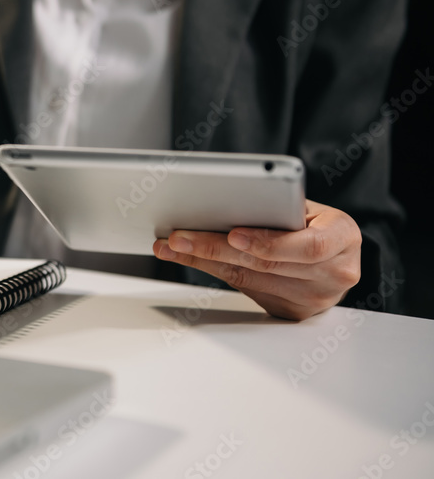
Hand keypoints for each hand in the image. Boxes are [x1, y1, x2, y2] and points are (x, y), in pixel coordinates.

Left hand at [152, 200, 361, 320]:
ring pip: (250, 279)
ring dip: (204, 260)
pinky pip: (247, 290)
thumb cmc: (317, 222)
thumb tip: (221, 203)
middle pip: (267, 265)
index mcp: (344, 237)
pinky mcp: (293, 312)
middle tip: (180, 237)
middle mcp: (335, 273)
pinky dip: (214, 271)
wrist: (336, 255)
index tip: (233, 235)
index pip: (308, 246)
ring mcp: (316, 299)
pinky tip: (190, 258)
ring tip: (173, 245)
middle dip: (216, 248)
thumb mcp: (309, 207)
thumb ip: (279, 208)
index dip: (269, 242)